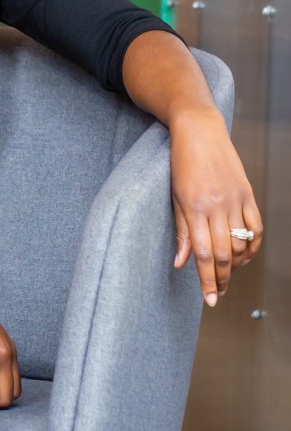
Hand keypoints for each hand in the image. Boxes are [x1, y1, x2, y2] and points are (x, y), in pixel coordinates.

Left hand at [170, 108, 262, 305]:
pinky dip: (252, 245)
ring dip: (236, 265)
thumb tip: (180, 263)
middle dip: (221, 279)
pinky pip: (255, 226)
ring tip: (227, 276)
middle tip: (217, 295)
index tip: (209, 300)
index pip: (204, 254)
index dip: (207, 280)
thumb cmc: (180, 163)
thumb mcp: (174, 197)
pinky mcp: (247, 193)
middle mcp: (217, 206)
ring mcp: (235, 199)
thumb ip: (181, 231)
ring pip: (241, 243)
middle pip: (225, 254)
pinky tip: (245, 255)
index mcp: (194, 208)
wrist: (199, 130)